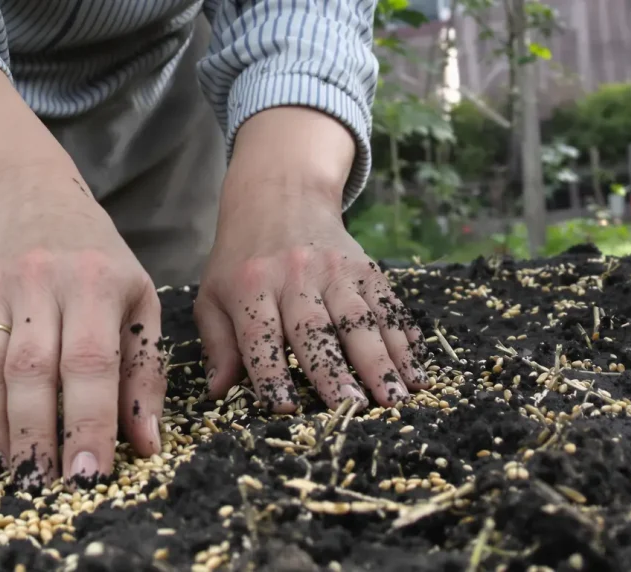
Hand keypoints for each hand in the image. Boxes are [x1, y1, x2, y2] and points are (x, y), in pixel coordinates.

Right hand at [0, 165, 165, 487]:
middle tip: (41, 489)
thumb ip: (144, 368)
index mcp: (95, 283)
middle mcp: (39, 282)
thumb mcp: (135, 294)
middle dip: (35, 438)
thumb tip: (147, 445)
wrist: (18, 187)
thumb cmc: (92, 253)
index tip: (89, 477)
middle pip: (31, 373)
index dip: (88, 422)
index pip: (91, 363)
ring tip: (5, 472)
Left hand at [194, 108, 428, 411]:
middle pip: (316, 329)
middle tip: (352, 409)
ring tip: (394, 399)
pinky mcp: (366, 269)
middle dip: (335, 371)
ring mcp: (336, 271)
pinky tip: (416, 373)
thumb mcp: (213, 296)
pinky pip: (388, 307)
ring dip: (381, 361)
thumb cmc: (240, 261)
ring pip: (360, 319)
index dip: (271, 372)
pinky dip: (405, 341)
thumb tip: (217, 393)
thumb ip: (218, 344)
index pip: (258, 335)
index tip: (284, 408)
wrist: (280, 197)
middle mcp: (295, 276)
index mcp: (251, 286)